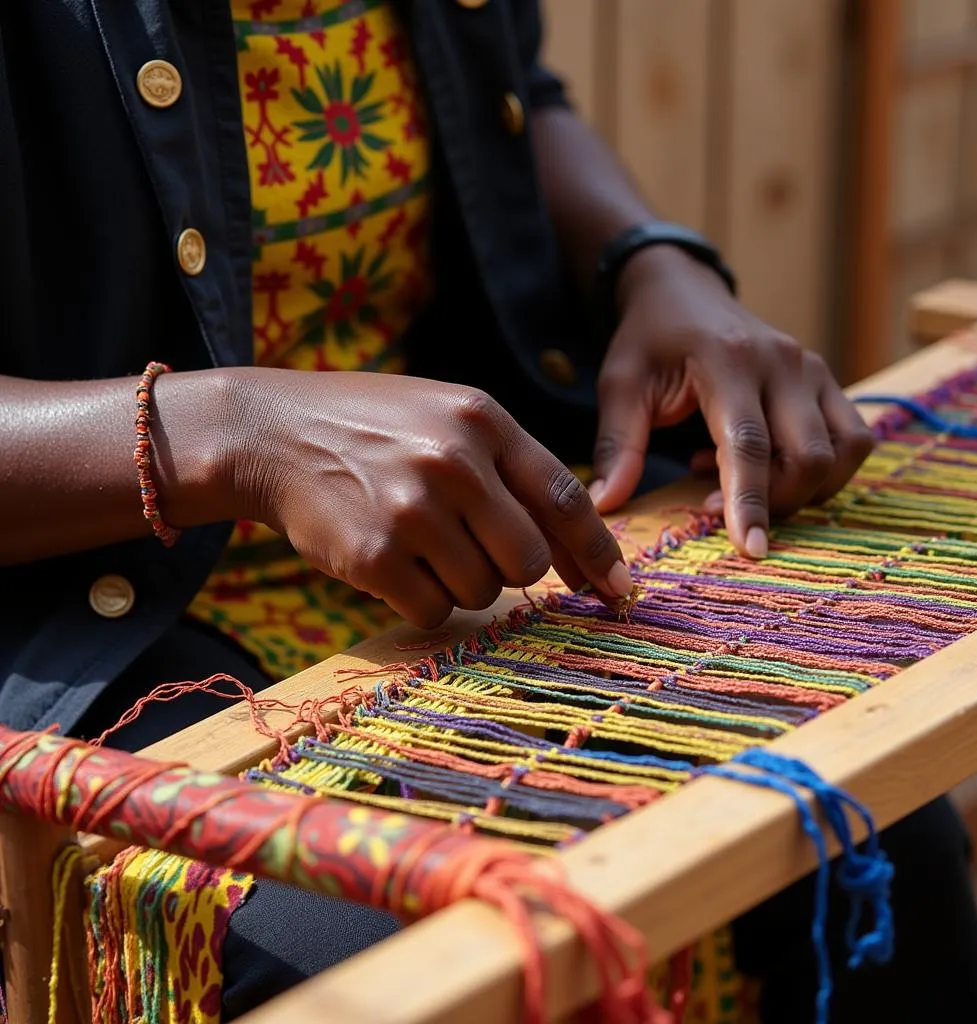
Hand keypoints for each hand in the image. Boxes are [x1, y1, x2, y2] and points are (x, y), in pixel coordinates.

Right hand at [228, 370, 630, 628]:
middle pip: (527, 561)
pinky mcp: (373, 556)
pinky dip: (420, 600)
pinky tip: (391, 562)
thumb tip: (575, 550)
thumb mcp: (448, 418)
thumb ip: (511, 470)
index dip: (598, 552)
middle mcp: (454, 462)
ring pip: (480, 593)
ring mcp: (412, 510)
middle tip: (473, 550)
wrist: (272, 432)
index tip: (619, 590)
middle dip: (510, 570)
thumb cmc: (374, 428)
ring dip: (459, 583)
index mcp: (483, 421)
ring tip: (417, 542)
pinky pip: (432, 611)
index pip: (564, 498)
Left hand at [588, 247, 873, 556]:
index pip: (749, 444)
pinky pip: (852, 439)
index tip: (751, 550)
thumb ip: (618, 445)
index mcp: (728, 361)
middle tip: (711, 505)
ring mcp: (812, 368)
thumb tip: (605, 504)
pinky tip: (765, 462)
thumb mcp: (620, 385)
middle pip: (808, 456)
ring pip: (842, 452)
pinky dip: (820, 468)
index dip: (751, 501)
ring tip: (738, 480)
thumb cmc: (649, 340)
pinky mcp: (827, 380)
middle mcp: (783, 362)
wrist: (684, 290)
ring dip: (801, 489)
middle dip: (774, 502)